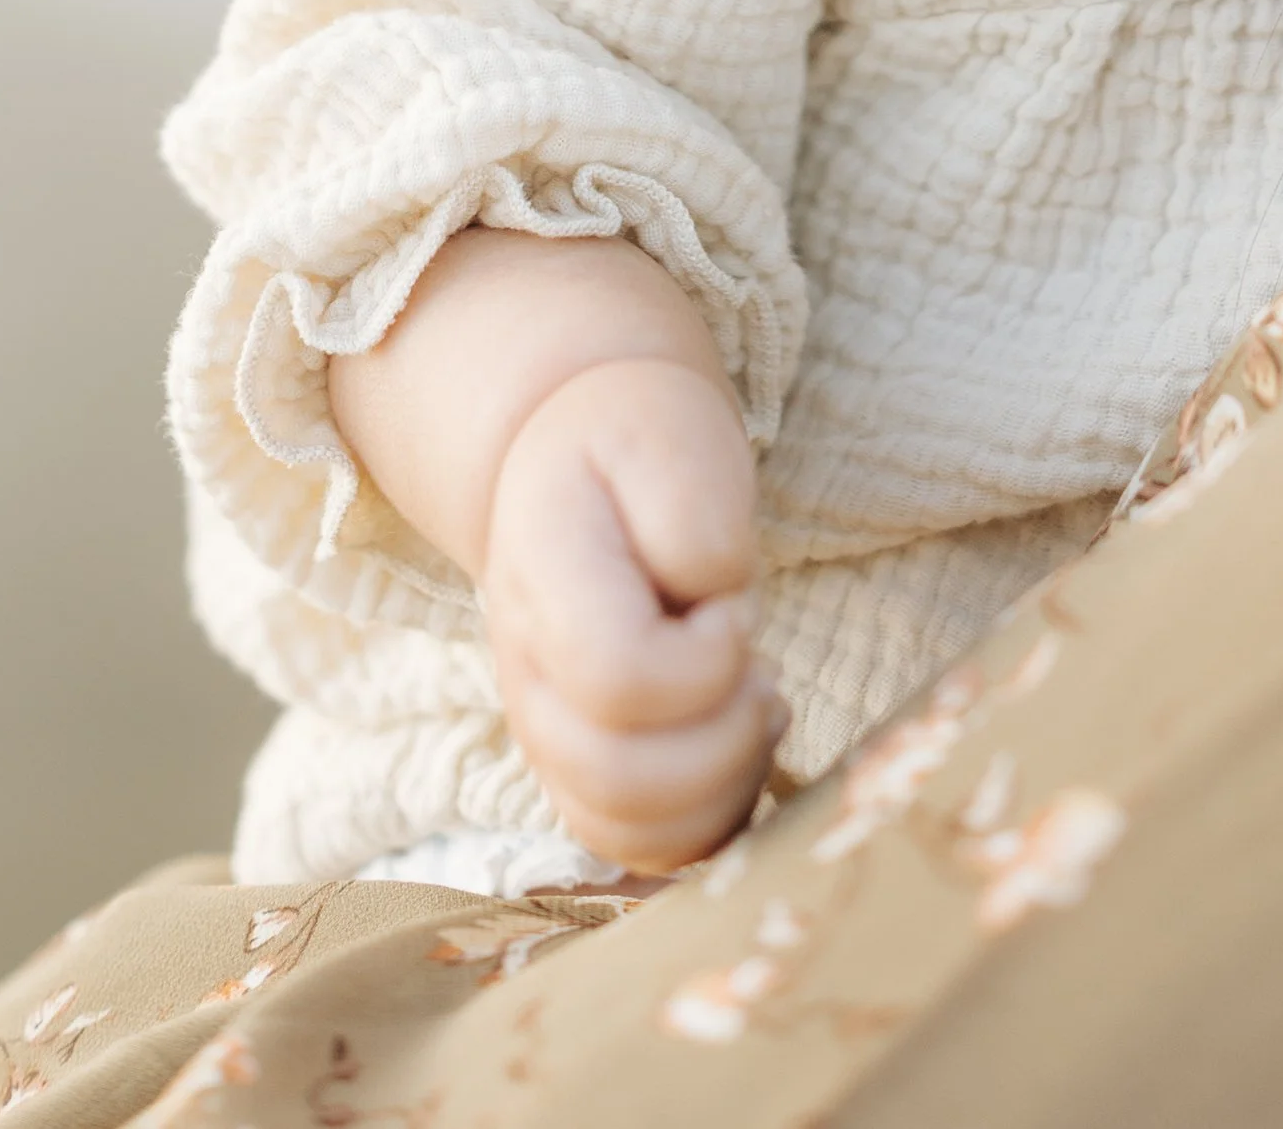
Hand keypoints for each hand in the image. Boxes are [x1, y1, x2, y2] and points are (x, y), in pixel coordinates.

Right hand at [480, 353, 782, 870]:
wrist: (576, 462)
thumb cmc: (636, 446)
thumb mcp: (671, 432)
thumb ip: (694, 510)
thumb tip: (712, 601)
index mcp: (541, 577)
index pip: (619, 677)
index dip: (706, 657)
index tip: (734, 603)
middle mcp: (526, 674)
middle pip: (619, 780)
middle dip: (724, 733)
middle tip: (756, 665)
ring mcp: (547, 735)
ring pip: (630, 832)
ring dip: (725, 781)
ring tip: (756, 701)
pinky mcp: (582, 773)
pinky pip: (644, 849)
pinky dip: (713, 817)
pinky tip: (741, 740)